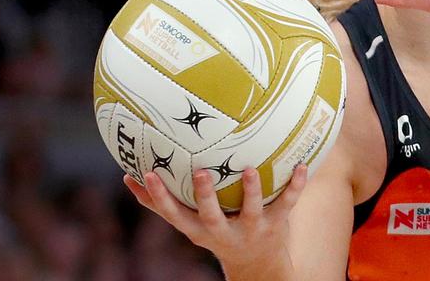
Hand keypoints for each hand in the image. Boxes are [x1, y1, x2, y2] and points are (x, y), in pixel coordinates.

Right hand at [123, 165, 305, 268]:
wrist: (257, 264)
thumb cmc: (216, 233)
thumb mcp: (188, 224)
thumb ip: (160, 204)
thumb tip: (127, 177)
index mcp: (197, 230)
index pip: (172, 214)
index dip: (159, 197)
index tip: (147, 174)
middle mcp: (222, 231)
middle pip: (210, 215)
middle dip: (205, 196)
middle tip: (201, 172)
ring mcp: (251, 228)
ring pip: (251, 210)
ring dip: (251, 190)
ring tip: (250, 168)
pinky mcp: (277, 224)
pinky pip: (287, 202)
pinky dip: (295, 185)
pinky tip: (302, 165)